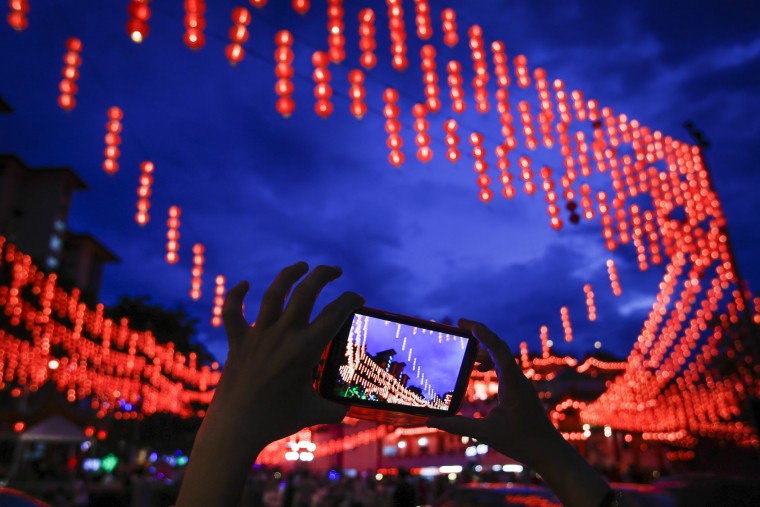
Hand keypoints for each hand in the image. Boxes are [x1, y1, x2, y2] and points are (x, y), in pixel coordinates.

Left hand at [177, 263, 363, 506]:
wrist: (235, 428)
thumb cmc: (276, 421)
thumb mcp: (313, 413)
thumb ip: (335, 408)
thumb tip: (349, 409)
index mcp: (306, 349)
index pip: (335, 314)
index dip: (350, 300)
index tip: (358, 299)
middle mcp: (283, 335)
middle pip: (306, 292)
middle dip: (323, 275)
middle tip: (335, 271)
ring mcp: (258, 336)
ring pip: (274, 293)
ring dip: (289, 275)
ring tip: (301, 267)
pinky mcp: (237, 342)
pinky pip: (232, 312)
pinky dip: (236, 295)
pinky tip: (243, 285)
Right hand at [428, 319, 610, 506]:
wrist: (549, 452)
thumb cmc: (522, 442)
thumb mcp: (486, 434)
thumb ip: (458, 425)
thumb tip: (431, 420)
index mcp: (513, 385)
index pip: (499, 351)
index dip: (483, 335)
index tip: (467, 324)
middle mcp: (518, 379)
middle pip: (500, 347)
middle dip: (480, 333)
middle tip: (460, 324)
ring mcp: (521, 383)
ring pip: (503, 356)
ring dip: (484, 348)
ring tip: (465, 347)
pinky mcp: (521, 389)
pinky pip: (505, 367)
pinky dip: (491, 361)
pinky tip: (478, 369)